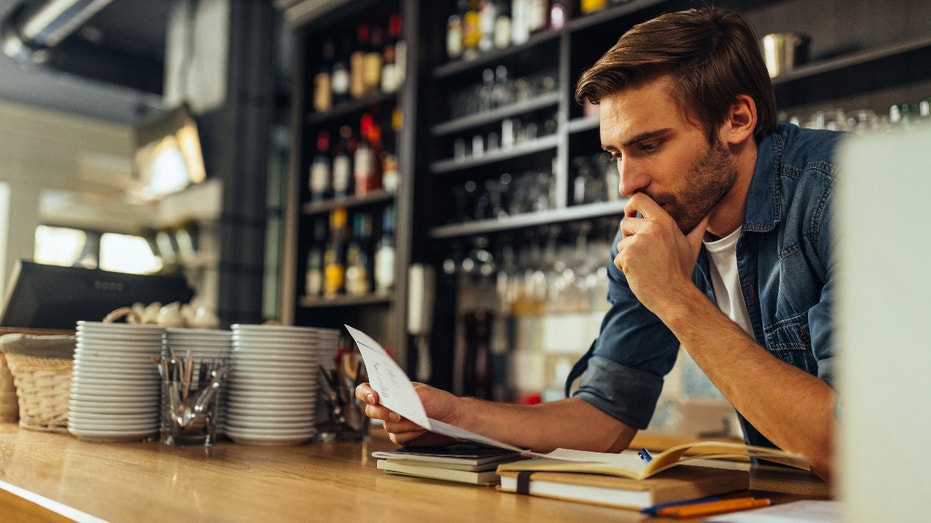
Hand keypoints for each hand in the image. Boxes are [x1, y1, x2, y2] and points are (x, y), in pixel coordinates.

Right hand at [355, 382, 459, 445]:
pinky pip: (397, 438)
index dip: (365, 393)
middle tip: (399, 415)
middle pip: (371, 411)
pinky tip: (421, 429)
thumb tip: (391, 402)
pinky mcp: (401, 437)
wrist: (454, 419)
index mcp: (391, 390)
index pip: (366, 389)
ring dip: (405, 425)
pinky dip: (410, 434)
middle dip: (384, 414)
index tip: (375, 398)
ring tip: (421, 420)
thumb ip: (404, 395)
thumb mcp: (423, 393)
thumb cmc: (440, 401)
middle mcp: (389, 407)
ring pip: (387, 427)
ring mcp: (394, 423)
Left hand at [615, 193, 707, 313]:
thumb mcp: (692, 245)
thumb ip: (698, 226)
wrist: (675, 296)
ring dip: (628, 255)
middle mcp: (651, 228)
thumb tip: (709, 212)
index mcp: (665, 222)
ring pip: (622, 243)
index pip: (639, 199)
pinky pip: (618, 258)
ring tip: (646, 266)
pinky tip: (640, 274)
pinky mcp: (628, 256)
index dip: (630, 205)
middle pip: (625, 222)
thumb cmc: (682, 271)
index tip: (631, 214)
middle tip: (643, 252)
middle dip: (629, 236)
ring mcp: (638, 242)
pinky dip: (624, 268)